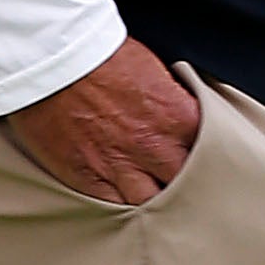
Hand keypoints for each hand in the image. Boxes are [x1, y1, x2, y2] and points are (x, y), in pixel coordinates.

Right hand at [8, 37, 199, 203]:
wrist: (54, 61)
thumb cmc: (102, 56)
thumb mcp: (155, 71)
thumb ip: (174, 103)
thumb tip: (182, 119)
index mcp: (178, 116)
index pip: (211, 150)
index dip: (207, 156)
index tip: (200, 157)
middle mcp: (154, 147)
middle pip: (186, 183)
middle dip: (185, 183)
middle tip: (178, 179)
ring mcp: (120, 167)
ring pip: (151, 204)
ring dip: (154, 201)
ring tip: (153, 197)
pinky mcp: (87, 180)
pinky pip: (112, 208)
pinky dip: (120, 209)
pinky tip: (123, 204)